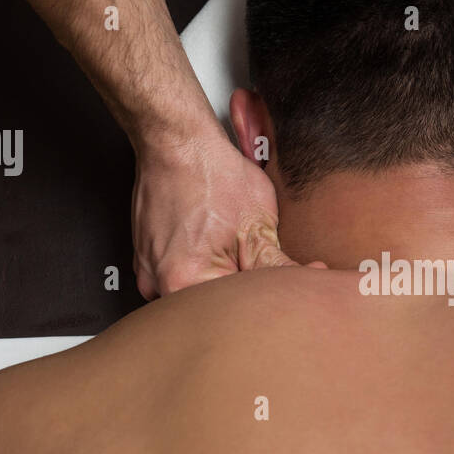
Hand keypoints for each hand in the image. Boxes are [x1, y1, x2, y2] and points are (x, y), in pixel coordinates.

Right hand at [131, 131, 298, 298]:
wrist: (177, 143)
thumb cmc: (210, 174)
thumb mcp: (259, 225)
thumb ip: (280, 267)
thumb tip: (307, 283)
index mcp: (184, 283)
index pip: (238, 310)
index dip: (271, 296)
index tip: (294, 281)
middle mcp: (157, 284)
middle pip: (214, 308)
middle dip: (245, 293)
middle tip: (260, 260)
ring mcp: (147, 274)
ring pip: (197, 295)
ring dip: (222, 280)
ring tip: (234, 249)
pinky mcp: (146, 262)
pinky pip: (180, 278)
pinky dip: (202, 269)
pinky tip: (214, 245)